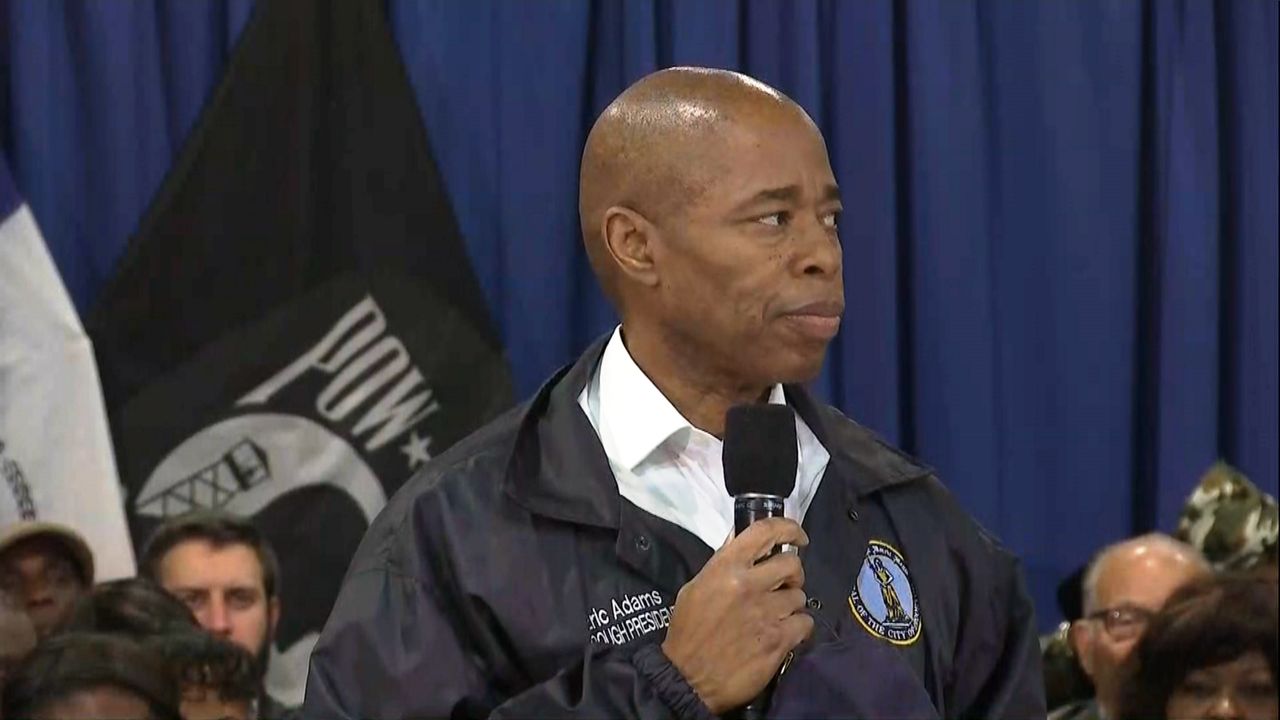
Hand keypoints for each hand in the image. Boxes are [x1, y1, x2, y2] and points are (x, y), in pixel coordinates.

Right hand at [660, 517, 813, 714]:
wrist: (687, 678)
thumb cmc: (688, 632)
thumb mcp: (696, 587)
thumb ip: (721, 564)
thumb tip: (740, 540)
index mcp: (726, 567)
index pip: (765, 532)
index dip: (788, 529)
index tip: (798, 538)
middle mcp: (749, 585)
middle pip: (792, 565)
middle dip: (793, 574)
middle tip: (784, 585)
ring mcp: (767, 613)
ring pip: (800, 596)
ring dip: (792, 604)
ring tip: (777, 615)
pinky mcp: (779, 639)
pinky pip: (805, 622)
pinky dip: (798, 627)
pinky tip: (784, 633)